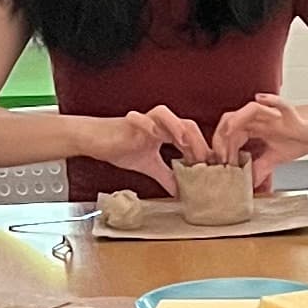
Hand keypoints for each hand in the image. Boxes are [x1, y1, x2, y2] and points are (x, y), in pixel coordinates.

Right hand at [89, 107, 208, 183]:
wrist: (96, 140)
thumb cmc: (119, 147)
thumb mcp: (148, 166)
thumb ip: (166, 176)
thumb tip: (178, 192)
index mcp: (166, 132)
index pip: (191, 138)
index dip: (202, 151)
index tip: (211, 168)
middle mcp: (160, 123)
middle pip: (186, 125)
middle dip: (198, 141)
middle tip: (206, 160)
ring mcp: (146, 120)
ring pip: (168, 115)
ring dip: (178, 127)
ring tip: (186, 143)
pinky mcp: (131, 120)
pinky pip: (142, 118)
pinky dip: (151, 124)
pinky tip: (157, 135)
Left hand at [209, 93, 307, 182]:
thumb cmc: (301, 135)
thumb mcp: (277, 156)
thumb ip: (262, 167)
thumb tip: (250, 183)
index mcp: (255, 128)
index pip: (230, 134)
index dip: (222, 148)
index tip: (221, 164)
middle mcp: (261, 119)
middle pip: (233, 119)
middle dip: (222, 136)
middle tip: (222, 155)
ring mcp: (275, 115)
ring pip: (250, 110)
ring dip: (237, 120)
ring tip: (229, 131)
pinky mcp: (291, 114)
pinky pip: (280, 103)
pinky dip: (270, 100)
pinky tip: (261, 99)